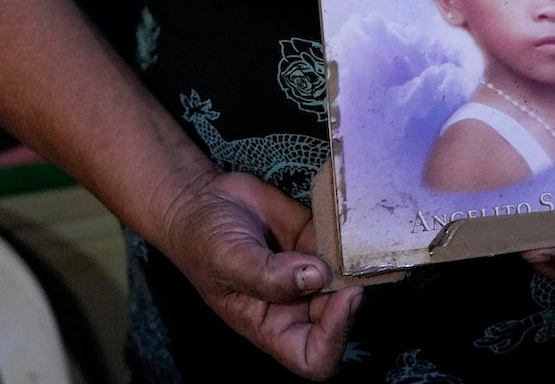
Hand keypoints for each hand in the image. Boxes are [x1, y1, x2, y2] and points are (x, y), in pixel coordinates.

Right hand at [157, 170, 361, 379]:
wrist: (199, 197)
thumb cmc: (202, 239)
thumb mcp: (226, 259)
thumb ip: (268, 275)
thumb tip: (317, 275)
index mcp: (270, 325)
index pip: (314, 356)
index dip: (335, 337)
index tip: (344, 297)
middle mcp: (295, 304)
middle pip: (340, 316)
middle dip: (350, 292)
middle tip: (352, 259)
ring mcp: (309, 272)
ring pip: (348, 278)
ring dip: (354, 260)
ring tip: (345, 232)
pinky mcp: (316, 240)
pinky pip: (344, 243)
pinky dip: (348, 231)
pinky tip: (337, 211)